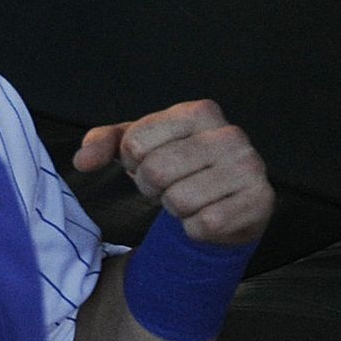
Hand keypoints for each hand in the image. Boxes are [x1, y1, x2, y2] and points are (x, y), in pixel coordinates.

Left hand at [74, 98, 273, 245]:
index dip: (131, 160)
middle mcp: (231, 135)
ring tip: (188, 197)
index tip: (147, 161)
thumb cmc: (177, 165)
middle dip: (151, 186)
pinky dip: (194, 228)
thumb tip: (82, 161)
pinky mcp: (259, 203)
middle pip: (156, 171)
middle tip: (167, 185)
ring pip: (178, 200)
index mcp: (199, 111)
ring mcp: (250, 169)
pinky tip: (206, 215)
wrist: (224, 202)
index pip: (135, 142)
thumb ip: (103, 143)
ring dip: (174, 207)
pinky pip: (203, 225)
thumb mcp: (137, 145)